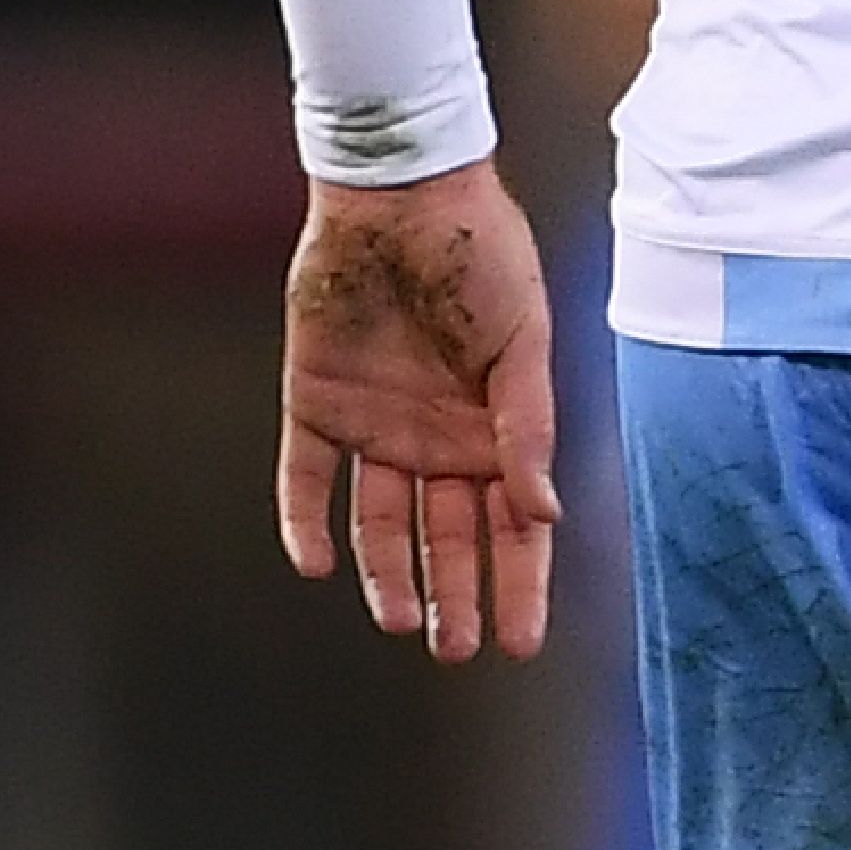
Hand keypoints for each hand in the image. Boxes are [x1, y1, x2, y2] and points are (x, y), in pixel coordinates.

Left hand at [276, 161, 560, 662]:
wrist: (403, 198)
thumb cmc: (483, 257)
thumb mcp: (525, 342)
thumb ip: (529, 428)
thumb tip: (544, 513)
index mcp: (496, 426)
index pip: (513, 525)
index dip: (521, 582)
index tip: (523, 641)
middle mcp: (438, 437)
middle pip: (447, 536)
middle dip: (456, 596)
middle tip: (457, 651)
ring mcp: (376, 425)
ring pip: (380, 522)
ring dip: (388, 575)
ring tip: (399, 624)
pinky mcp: (314, 404)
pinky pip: (305, 478)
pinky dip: (306, 522)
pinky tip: (314, 565)